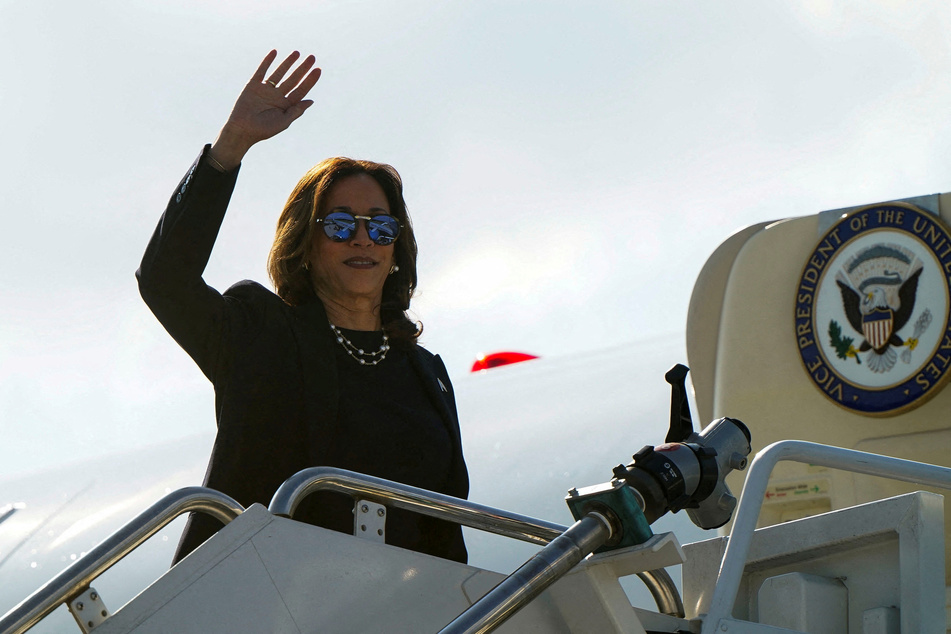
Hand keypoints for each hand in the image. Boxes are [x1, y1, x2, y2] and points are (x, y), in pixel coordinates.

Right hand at [210, 50, 321, 168]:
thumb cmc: (263, 130)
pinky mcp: (253, 85)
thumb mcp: (283, 122)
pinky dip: (267, 61)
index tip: (318, 70)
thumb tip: (311, 101)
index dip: (310, 80)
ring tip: (297, 53)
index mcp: (286, 105)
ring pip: (279, 73)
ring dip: (288, 62)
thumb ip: (296, 111)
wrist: (242, 129)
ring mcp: (266, 89)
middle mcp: (277, 96)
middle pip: (293, 79)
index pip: (301, 90)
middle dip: (303, 68)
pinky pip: (262, 70)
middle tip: (312, 57)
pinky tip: (275, 52)